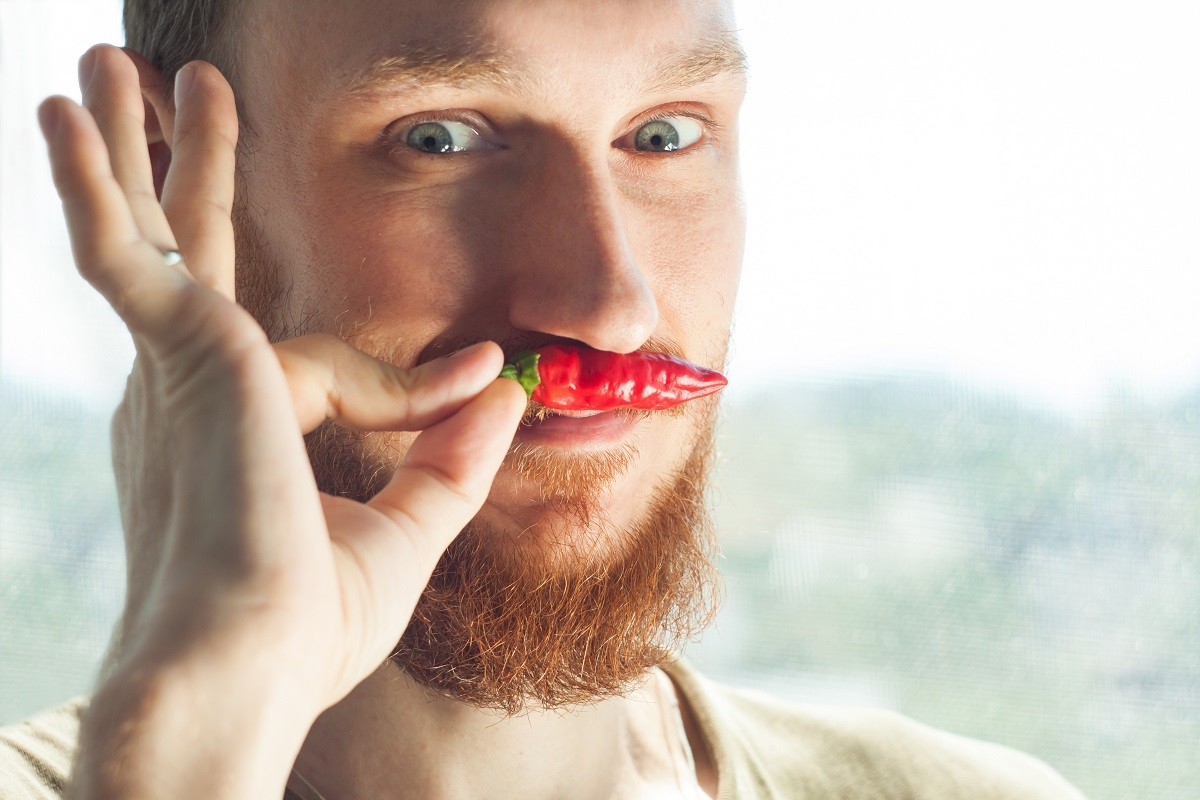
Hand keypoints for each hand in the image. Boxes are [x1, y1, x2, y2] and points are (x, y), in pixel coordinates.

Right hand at [40, 45, 524, 796]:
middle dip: (188, 175)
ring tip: (116, 69)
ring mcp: (175, 370)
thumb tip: (502, 392)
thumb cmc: (303, 630)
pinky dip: (98, 183)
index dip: (413, 375)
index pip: (323, 362)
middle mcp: (188, 392)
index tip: (481, 376)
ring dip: (141, 151)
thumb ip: (449, 458)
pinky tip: (74, 116)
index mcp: (233, 433)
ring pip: (154, 233)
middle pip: (194, 254)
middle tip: (173, 97)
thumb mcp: (401, 533)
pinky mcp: (180, 353)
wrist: (246, 676)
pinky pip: (128, 250)